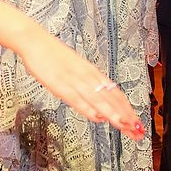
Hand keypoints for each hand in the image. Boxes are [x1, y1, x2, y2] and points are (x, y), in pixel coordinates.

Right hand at [18, 38, 144, 140]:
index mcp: (92, 72)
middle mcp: (87, 76)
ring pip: (99, 99)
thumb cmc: (53, 54)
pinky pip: (78, 100)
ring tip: (125, 126)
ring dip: (113, 113)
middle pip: (111, 98)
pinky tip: (98, 118)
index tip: (135, 121)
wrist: (35, 41)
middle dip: (125, 115)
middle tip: (136, 129)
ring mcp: (75, 80)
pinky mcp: (61, 85)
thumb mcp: (76, 67)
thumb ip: (87, 82)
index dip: (127, 108)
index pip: (115, 93)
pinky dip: (89, 109)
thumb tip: (98, 99)